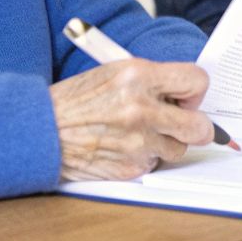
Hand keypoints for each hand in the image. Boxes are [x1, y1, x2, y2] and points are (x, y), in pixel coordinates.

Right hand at [50, 59, 213, 180]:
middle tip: (183, 122)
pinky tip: (123, 147)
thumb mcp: (113, 73)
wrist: (41, 130)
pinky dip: (145, 158)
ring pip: (178, 148)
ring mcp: (137, 142)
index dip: (195, 91)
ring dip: (165, 143)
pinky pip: (155, 164)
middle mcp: (141, 109)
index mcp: (137, 76)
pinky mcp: (131, 167)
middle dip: (196, 126)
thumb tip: (184, 94)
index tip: (186, 97)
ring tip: (139, 133)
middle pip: (199, 126)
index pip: (197, 80)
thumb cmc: (76, 101)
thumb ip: (152, 81)